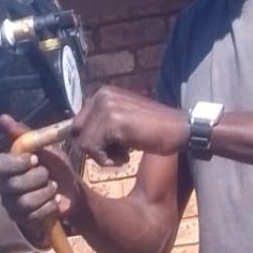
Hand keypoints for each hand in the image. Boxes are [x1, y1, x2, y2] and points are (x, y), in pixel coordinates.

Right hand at [0, 115, 83, 246]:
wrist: (73, 192)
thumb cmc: (57, 168)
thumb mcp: (44, 147)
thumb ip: (23, 134)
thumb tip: (2, 117)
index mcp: (6, 167)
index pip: (0, 165)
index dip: (18, 163)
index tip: (35, 160)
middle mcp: (3, 186)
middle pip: (13, 185)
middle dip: (38, 179)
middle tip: (48, 175)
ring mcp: (11, 205)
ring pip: (24, 202)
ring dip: (46, 194)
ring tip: (53, 188)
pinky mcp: (22, 221)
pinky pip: (32, 216)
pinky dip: (49, 207)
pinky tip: (54, 202)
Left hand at [71, 86, 188, 165]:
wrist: (180, 130)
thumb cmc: (153, 129)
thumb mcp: (123, 119)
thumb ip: (101, 122)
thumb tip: (72, 136)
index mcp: (103, 93)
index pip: (76, 123)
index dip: (90, 141)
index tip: (111, 146)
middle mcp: (102, 95)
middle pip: (76, 133)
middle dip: (94, 148)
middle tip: (118, 151)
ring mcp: (106, 107)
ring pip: (83, 143)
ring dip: (103, 156)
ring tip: (125, 152)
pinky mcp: (112, 122)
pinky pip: (92, 150)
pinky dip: (108, 160)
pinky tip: (127, 156)